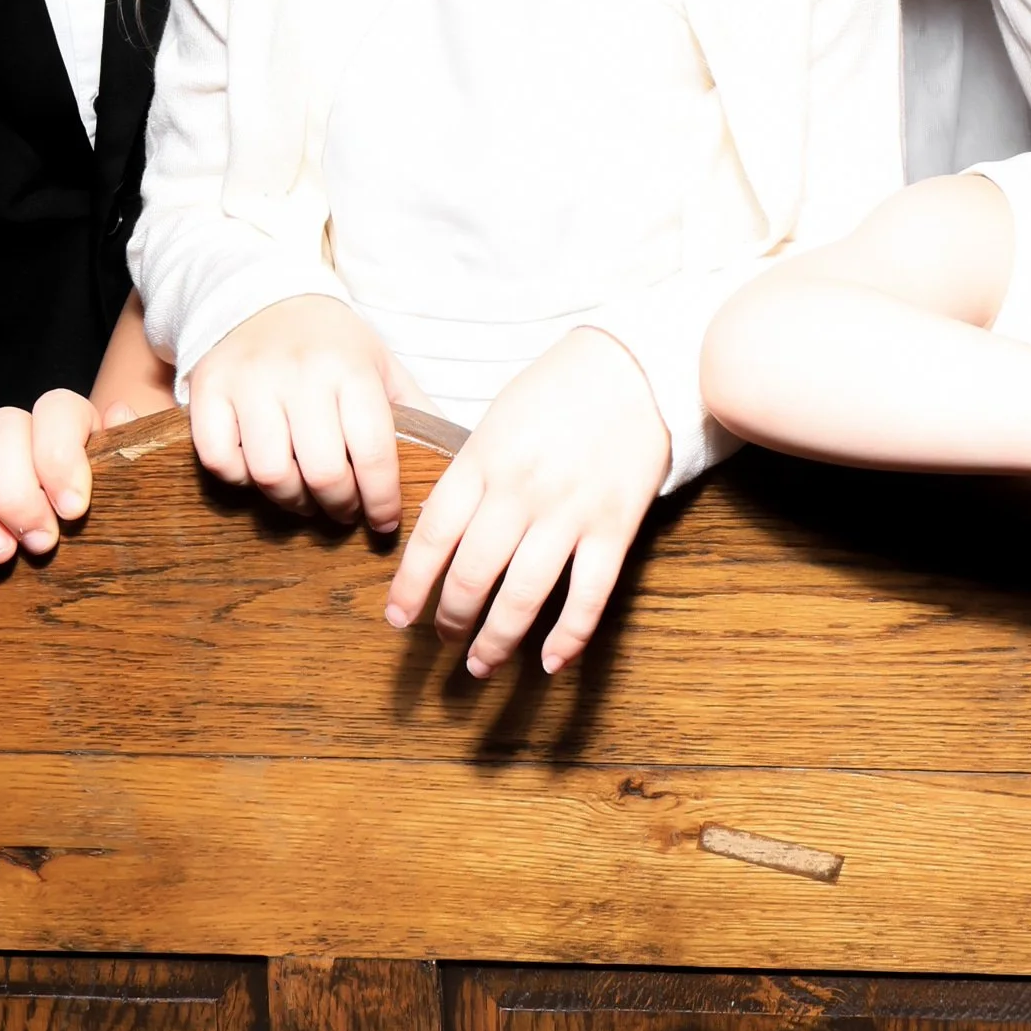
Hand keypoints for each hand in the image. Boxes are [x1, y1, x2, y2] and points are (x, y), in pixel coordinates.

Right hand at [0, 386, 132, 562]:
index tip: (73, 509)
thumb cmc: (110, 511)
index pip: (56, 408)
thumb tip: (119, 414)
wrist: (76, 541)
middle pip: (2, 429)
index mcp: (68, 422)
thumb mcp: (131, 483)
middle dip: (19, 492)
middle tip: (41, 543)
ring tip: (1, 552)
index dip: (60, 455)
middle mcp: (17, 430)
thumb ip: (133, 448)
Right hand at [187, 296, 415, 531]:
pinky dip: (240, 479)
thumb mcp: (382, 367)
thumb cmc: (334, 347)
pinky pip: (220, 460)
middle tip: (345, 512)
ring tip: (307, 497)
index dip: (382, 499)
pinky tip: (260, 471)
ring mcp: (249, 380)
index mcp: (351, 368)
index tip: (385, 521)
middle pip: (323, 472)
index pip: (373, 452)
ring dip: (292, 501)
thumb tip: (458, 464)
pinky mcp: (207, 388)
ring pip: (270, 474)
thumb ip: (417, 413)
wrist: (264, 297)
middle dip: (340, 507)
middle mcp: (300, 372)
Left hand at [386, 328, 670, 677]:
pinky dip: (569, 636)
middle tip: (444, 639)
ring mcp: (570, 512)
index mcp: (484, 459)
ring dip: (497, 640)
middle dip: (452, 618)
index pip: (433, 535)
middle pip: (473, 574)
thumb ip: (470, 474)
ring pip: (524, 595)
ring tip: (481, 664)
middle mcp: (521, 490)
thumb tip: (440, 533)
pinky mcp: (615, 527)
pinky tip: (551, 662)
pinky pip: (588, 595)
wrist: (634, 366)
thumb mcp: (497, 419)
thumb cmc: (557, 389)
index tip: (397, 618)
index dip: (410, 585)